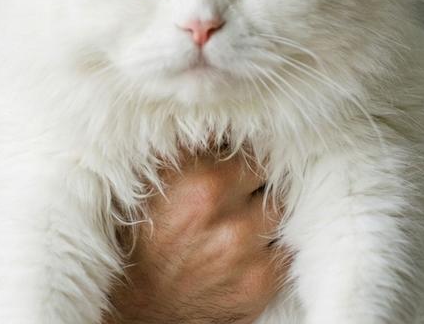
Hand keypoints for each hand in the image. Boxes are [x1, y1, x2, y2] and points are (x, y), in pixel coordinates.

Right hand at [102, 145, 291, 323]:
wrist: (137, 309)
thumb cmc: (143, 237)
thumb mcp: (157, 180)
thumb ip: (192, 147)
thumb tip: (223, 117)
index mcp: (206, 182)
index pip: (253, 149)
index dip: (245, 154)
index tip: (237, 159)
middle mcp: (232, 217)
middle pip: (272, 178)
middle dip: (258, 181)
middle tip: (241, 188)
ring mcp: (250, 254)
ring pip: (282, 210)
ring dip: (267, 210)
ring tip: (244, 215)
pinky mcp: (261, 284)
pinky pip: (286, 247)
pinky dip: (272, 242)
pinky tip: (250, 243)